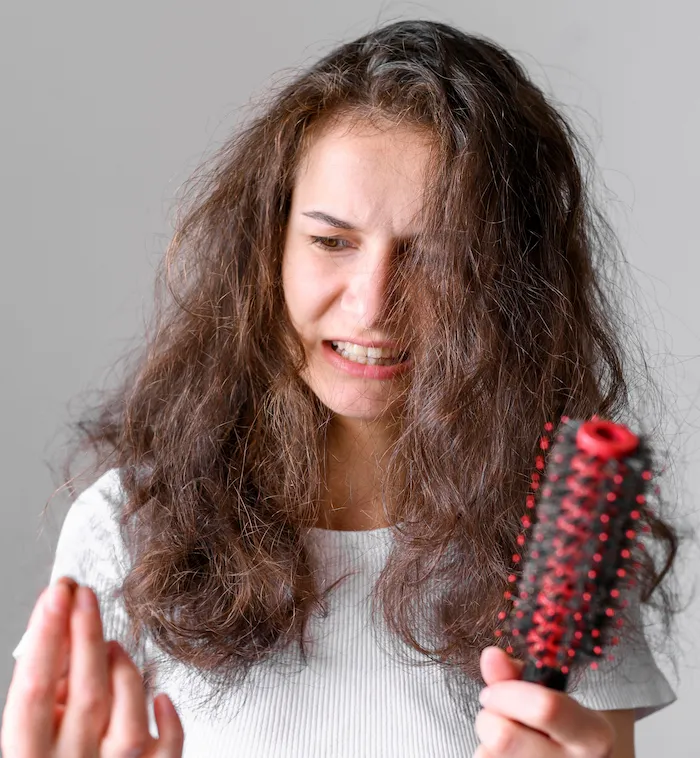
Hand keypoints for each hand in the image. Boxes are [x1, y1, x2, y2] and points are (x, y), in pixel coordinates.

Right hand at [1, 577, 183, 756]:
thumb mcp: (33, 731)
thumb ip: (46, 692)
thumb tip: (64, 634)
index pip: (35, 692)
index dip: (46, 637)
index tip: (57, 595)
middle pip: (87, 696)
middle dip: (86, 635)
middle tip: (85, 595)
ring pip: (130, 723)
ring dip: (124, 673)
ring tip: (113, 646)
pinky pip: (166, 753)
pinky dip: (170, 723)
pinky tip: (163, 698)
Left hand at [474, 646, 614, 757]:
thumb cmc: (561, 728)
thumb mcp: (550, 696)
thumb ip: (516, 675)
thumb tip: (491, 656)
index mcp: (592, 735)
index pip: (545, 708)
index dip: (507, 694)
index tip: (492, 691)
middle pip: (504, 737)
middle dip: (488, 719)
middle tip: (495, 715)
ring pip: (488, 756)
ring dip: (486, 743)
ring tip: (508, 739)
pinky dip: (488, 757)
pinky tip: (508, 755)